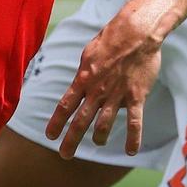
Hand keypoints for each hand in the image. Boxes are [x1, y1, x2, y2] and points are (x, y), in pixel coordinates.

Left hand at [45, 12, 162, 159]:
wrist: (136, 32)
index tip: (50, 136)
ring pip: (104, 124)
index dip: (56, 123)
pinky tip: (130, 151)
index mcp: (83, 79)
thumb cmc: (112, 39)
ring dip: (99, 138)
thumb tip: (81, 84)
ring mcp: (116, 94)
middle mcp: (97, 90)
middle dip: (71, 140)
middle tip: (64, 155)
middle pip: (80, 121)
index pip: (65, 105)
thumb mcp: (89, 53)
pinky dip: (132, 139)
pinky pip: (134, 122)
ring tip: (97, 143)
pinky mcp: (136, 96)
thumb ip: (84, 72)